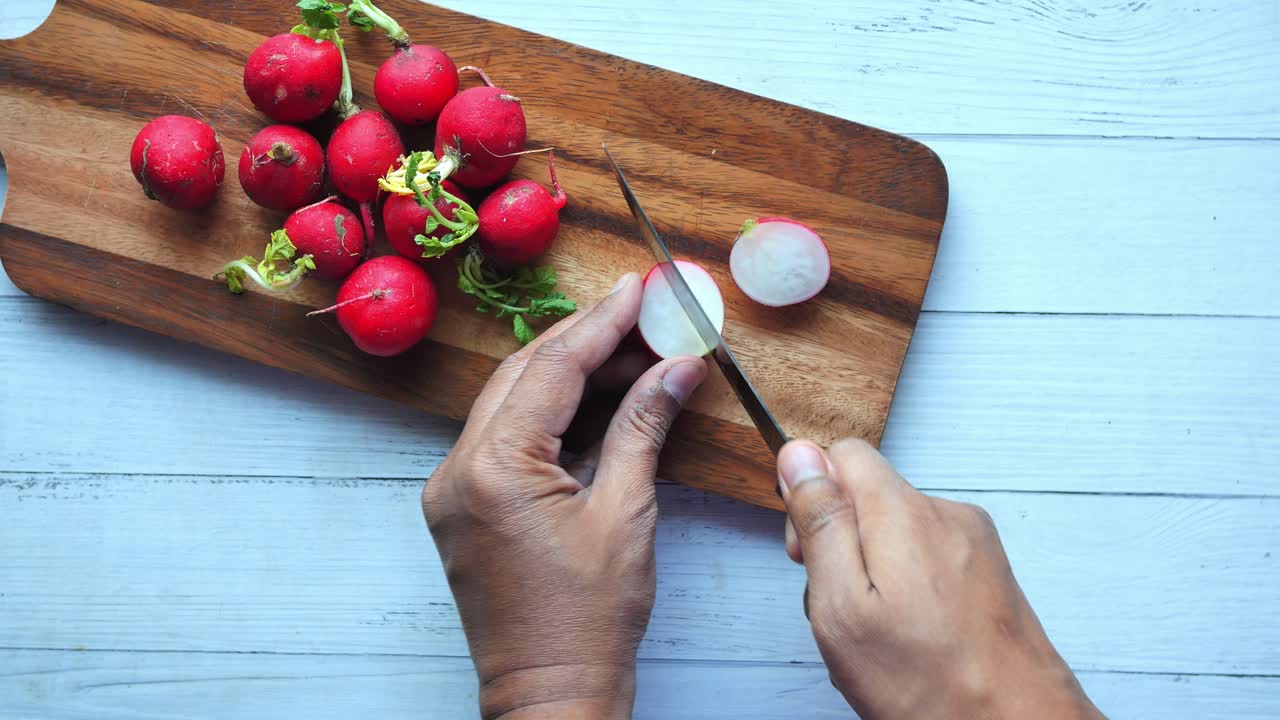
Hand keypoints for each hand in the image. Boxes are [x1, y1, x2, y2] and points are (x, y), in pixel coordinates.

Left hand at [422, 272, 707, 719]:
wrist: (549, 694)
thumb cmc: (588, 621)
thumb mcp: (626, 514)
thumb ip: (642, 428)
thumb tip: (676, 368)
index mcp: (493, 469)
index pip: (551, 369)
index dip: (601, 323)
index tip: (638, 288)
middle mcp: (457, 471)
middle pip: (522, 375)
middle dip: (583, 340)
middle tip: (640, 315)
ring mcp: (452, 490)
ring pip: (508, 402)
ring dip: (564, 373)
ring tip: (628, 352)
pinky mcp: (461, 507)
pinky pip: (501, 437)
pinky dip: (546, 413)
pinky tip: (591, 398)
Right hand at [777, 439, 1104, 719]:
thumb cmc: (931, 683)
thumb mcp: (843, 604)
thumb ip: (819, 523)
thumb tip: (799, 456)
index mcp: (905, 512)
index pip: (843, 453)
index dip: (813, 497)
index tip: (809, 553)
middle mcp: (947, 515)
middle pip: (870, 496)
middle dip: (842, 543)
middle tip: (843, 607)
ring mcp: (975, 544)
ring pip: (897, 533)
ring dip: (874, 574)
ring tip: (880, 633)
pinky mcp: (989, 574)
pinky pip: (929, 560)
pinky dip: (908, 590)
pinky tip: (909, 637)